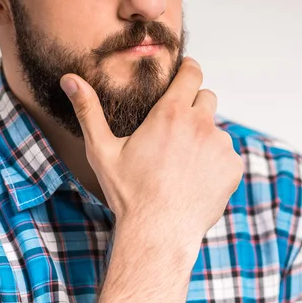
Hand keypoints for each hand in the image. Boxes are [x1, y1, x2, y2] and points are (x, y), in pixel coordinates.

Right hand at [60, 57, 243, 252]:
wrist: (159, 233)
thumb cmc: (129, 193)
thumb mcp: (103, 150)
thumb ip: (89, 111)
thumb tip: (69, 79)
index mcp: (172, 112)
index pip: (192, 72)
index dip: (188, 69)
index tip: (185, 73)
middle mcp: (202, 124)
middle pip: (207, 97)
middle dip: (194, 106)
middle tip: (176, 129)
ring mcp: (221, 146)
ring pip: (217, 130)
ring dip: (204, 138)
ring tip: (182, 164)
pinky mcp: (232, 168)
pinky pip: (227, 155)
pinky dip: (215, 163)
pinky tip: (195, 180)